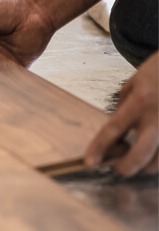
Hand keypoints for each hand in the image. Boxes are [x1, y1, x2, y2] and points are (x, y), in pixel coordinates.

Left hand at [86, 51, 158, 175]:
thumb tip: (116, 136)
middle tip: (120, 169)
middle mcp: (158, 115)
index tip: (90, 161)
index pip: (114, 128)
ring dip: (148, 165)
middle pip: (142, 152)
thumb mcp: (132, 85)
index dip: (100, 146)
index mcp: (139, 101)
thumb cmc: (157, 72)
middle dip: (128, 166)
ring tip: (140, 159)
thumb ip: (123, 109)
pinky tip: (154, 152)